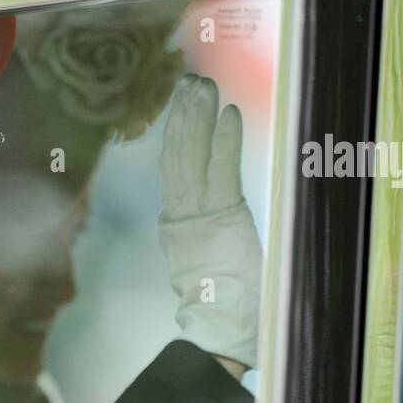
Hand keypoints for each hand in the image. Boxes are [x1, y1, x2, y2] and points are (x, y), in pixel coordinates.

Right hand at [156, 74, 262, 371]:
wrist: (220, 321)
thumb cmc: (219, 296)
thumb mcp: (203, 257)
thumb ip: (197, 232)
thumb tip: (197, 214)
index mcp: (176, 221)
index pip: (173, 167)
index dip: (177, 132)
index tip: (182, 101)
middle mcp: (182, 213)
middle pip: (178, 154)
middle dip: (185, 116)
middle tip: (192, 81)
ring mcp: (200, 213)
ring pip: (193, 157)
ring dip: (200, 120)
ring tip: (206, 88)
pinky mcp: (222, 216)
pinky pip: (221, 171)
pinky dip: (223, 142)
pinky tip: (229, 116)